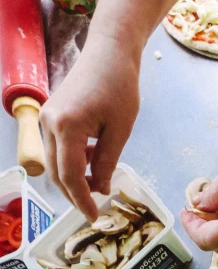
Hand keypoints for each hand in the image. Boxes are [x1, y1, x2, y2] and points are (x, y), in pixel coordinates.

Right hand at [40, 34, 139, 220]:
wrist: (108, 52)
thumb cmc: (119, 86)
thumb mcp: (120, 130)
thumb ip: (107, 162)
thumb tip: (101, 188)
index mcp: (67, 128)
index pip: (70, 176)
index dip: (82, 200)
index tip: (94, 216)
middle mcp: (49, 124)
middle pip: (57, 173)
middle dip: (75, 195)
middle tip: (94, 209)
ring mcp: (46, 118)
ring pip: (54, 163)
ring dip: (74, 178)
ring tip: (99, 182)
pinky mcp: (50, 115)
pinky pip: (57, 148)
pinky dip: (72, 161)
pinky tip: (93, 160)